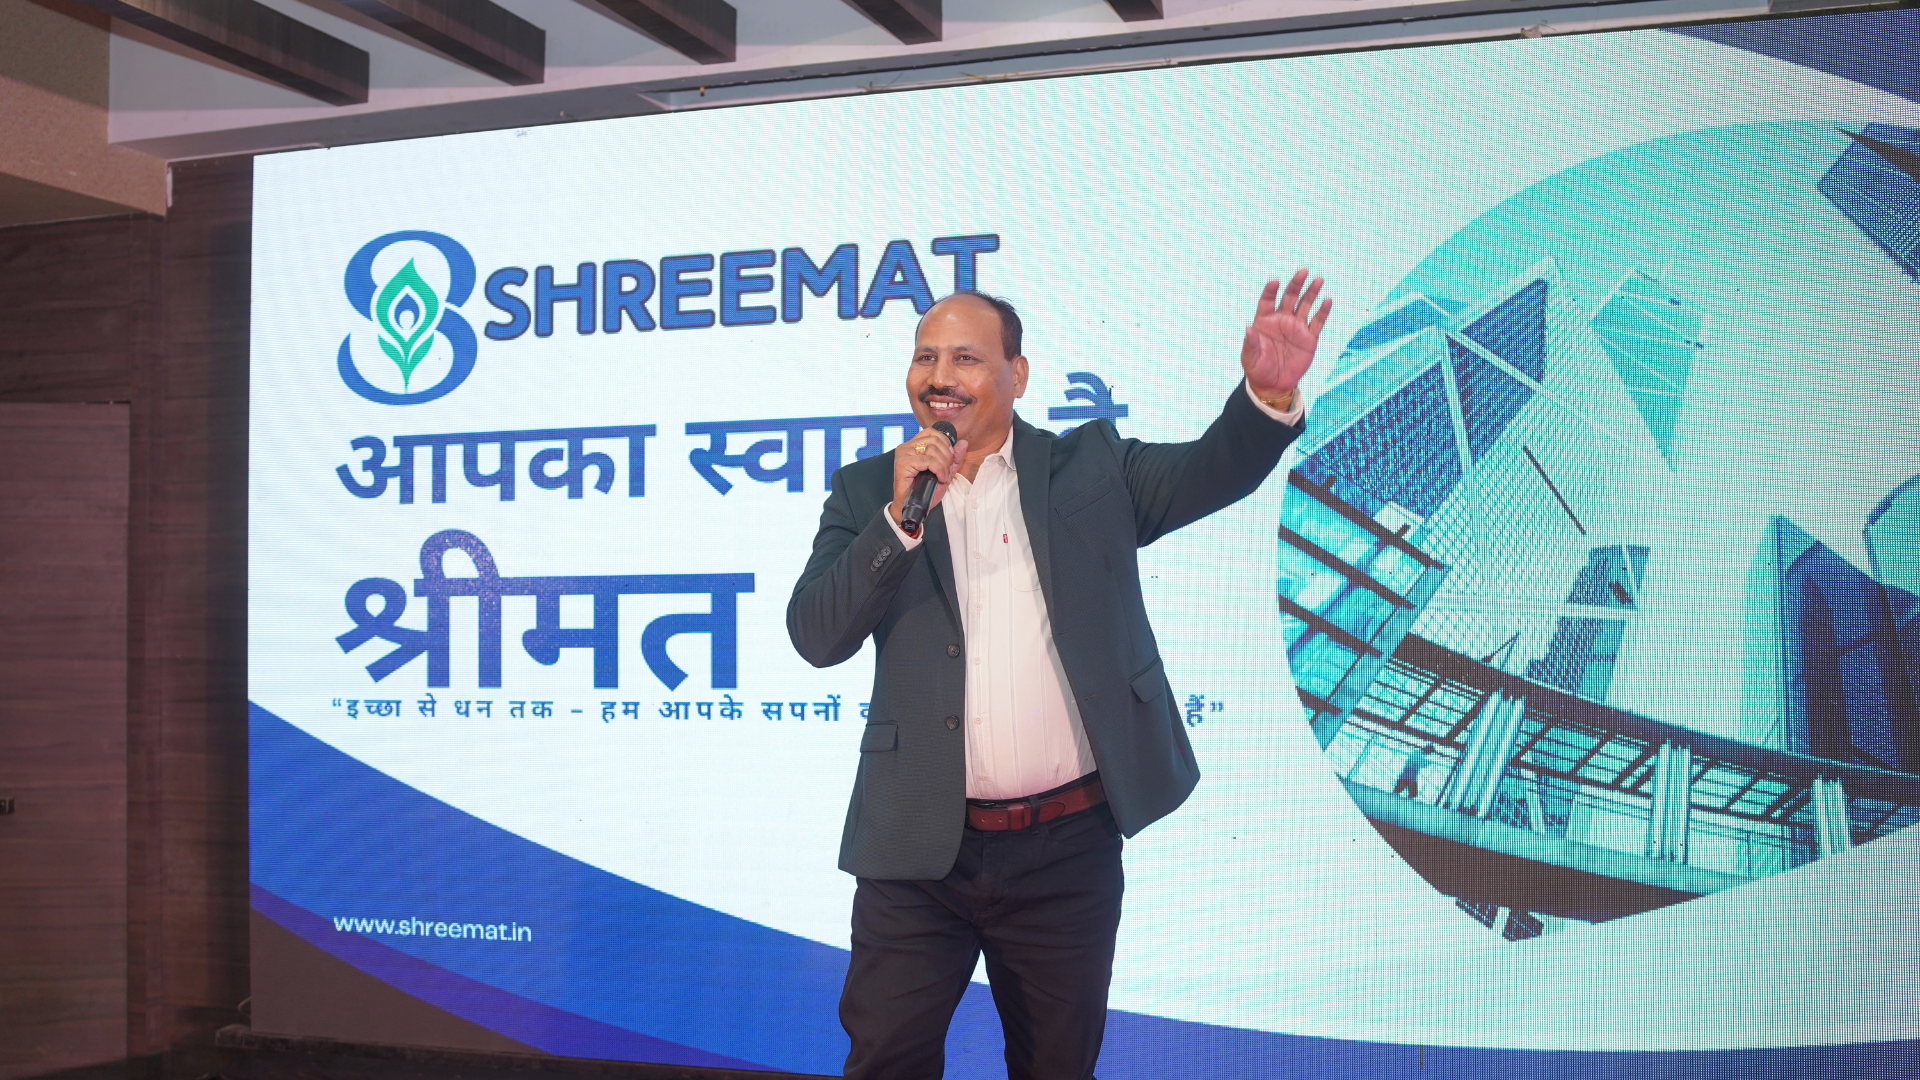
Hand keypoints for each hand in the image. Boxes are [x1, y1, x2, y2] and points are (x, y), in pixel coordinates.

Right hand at [890, 428, 970, 528]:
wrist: (910, 507)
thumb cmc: (924, 491)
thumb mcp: (944, 472)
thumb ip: (954, 458)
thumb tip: (963, 442)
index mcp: (913, 445)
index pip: (932, 432)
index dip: (945, 443)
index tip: (949, 459)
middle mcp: (906, 447)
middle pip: (935, 440)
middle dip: (947, 456)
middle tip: (947, 471)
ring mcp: (903, 454)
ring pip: (932, 449)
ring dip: (943, 465)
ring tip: (943, 477)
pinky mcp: (902, 464)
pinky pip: (927, 461)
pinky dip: (938, 469)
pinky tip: (939, 478)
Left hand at [1241, 268, 1330, 404]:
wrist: (1273, 384)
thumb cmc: (1258, 369)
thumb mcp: (1250, 357)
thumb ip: (1250, 342)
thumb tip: (1248, 328)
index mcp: (1264, 321)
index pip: (1268, 301)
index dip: (1270, 291)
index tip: (1274, 282)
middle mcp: (1282, 320)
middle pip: (1289, 297)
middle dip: (1296, 284)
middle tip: (1303, 271)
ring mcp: (1296, 327)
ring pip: (1305, 305)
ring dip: (1312, 292)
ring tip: (1318, 280)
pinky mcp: (1309, 338)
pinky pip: (1317, 322)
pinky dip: (1322, 312)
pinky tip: (1327, 301)